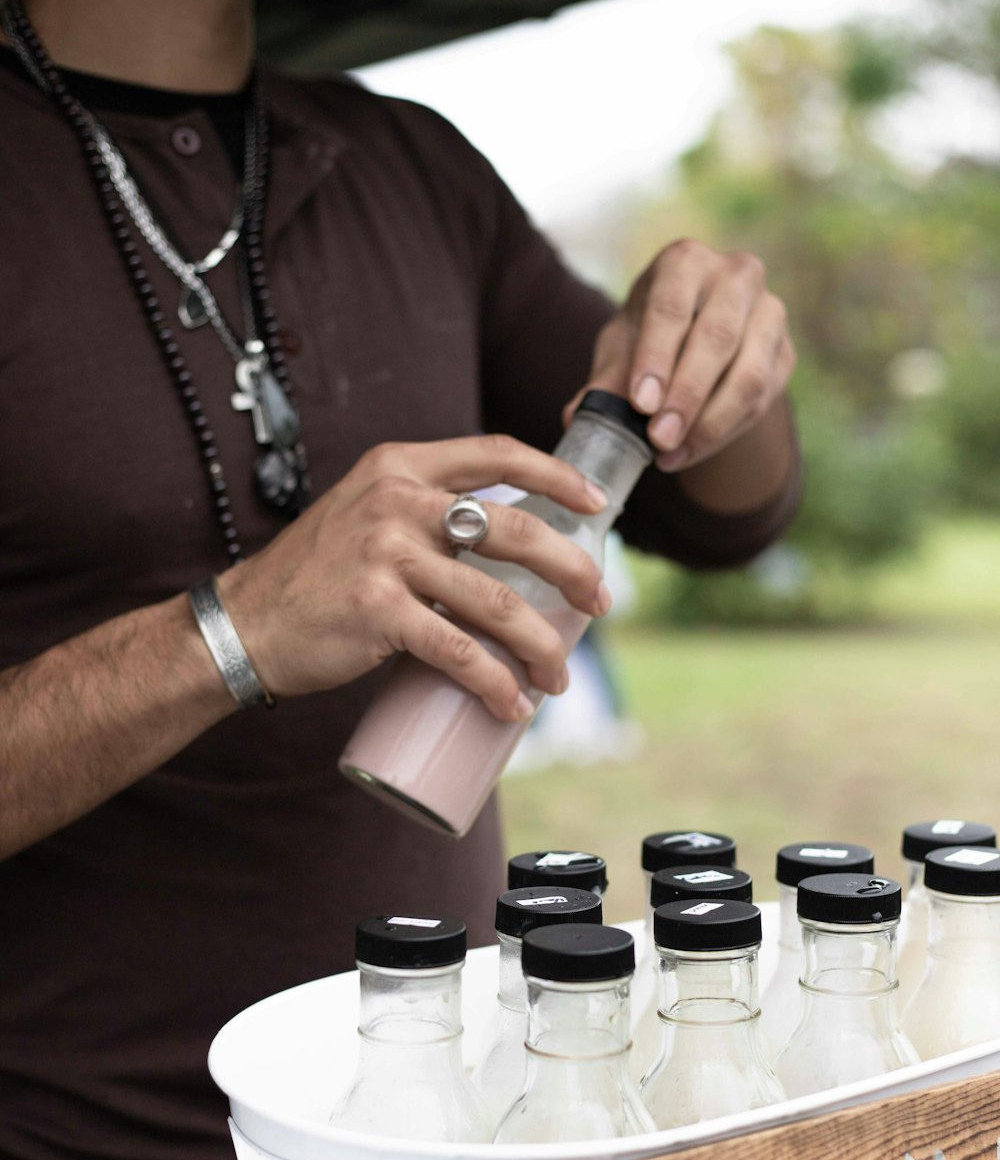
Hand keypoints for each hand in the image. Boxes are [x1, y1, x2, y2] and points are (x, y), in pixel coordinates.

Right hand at [220, 435, 609, 720]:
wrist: (243, 623)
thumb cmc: (315, 577)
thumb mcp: (365, 515)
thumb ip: (422, 515)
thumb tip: (505, 548)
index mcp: (400, 467)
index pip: (496, 453)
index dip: (557, 476)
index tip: (597, 508)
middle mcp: (397, 501)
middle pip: (516, 530)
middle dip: (572, 572)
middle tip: (598, 604)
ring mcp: (387, 555)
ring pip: (496, 602)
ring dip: (541, 647)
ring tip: (557, 677)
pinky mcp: (378, 612)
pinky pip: (458, 652)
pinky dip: (494, 685)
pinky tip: (512, 706)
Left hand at [568, 240, 795, 470]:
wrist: (699, 343)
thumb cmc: (650, 340)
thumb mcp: (622, 349)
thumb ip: (604, 381)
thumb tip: (576, 417)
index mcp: (685, 262)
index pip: (672, 306)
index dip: (657, 356)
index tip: (641, 403)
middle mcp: (736, 276)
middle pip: (718, 337)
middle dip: (686, 396)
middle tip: (658, 439)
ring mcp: (769, 313)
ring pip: (749, 374)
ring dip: (710, 423)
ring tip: (670, 453)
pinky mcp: (784, 354)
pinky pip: (762, 400)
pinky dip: (724, 433)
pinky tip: (689, 452)